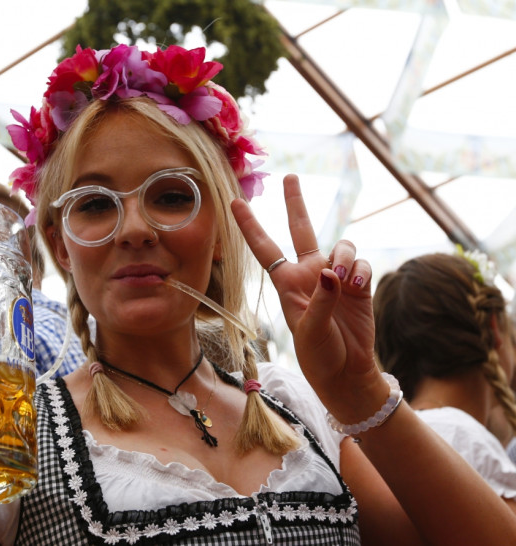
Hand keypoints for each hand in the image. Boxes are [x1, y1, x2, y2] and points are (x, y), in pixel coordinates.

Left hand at [232, 174, 384, 421]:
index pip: (265, 249)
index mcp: (287, 284)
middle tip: (290, 177)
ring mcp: (335, 277)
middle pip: (300, 230)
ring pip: (341, 245)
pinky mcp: (358, 284)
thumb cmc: (319, 354)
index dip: (250, 225)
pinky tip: (359, 288)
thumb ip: (321, 299)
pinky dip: (362, 272)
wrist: (347, 372)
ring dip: (345, 256)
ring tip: (345, 279)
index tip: (234, 202)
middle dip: (295, 203)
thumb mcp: (311, 330)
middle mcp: (309, 274)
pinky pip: (362, 264)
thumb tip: (331, 271)